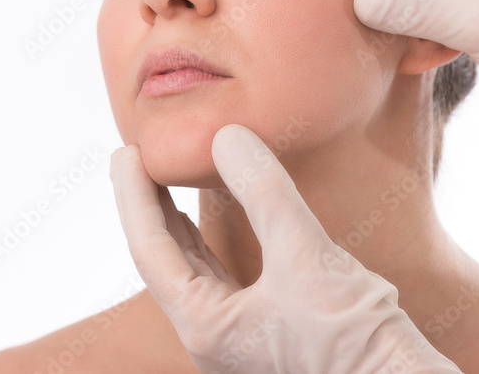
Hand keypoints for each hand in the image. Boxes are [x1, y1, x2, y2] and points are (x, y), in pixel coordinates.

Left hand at [110, 124, 461, 373]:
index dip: (134, 195)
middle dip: (150, 208)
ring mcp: (239, 341)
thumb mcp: (305, 255)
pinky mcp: (269, 335)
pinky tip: (224, 224)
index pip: (151, 249)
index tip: (125, 151)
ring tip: (168, 186)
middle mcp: (213, 339)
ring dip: (180, 226)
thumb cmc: (353, 336)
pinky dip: (215, 244)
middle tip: (138, 159)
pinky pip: (225, 280)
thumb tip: (227, 136)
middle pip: (166, 262)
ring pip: (195, 273)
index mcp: (205, 327)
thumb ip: (264, 192)